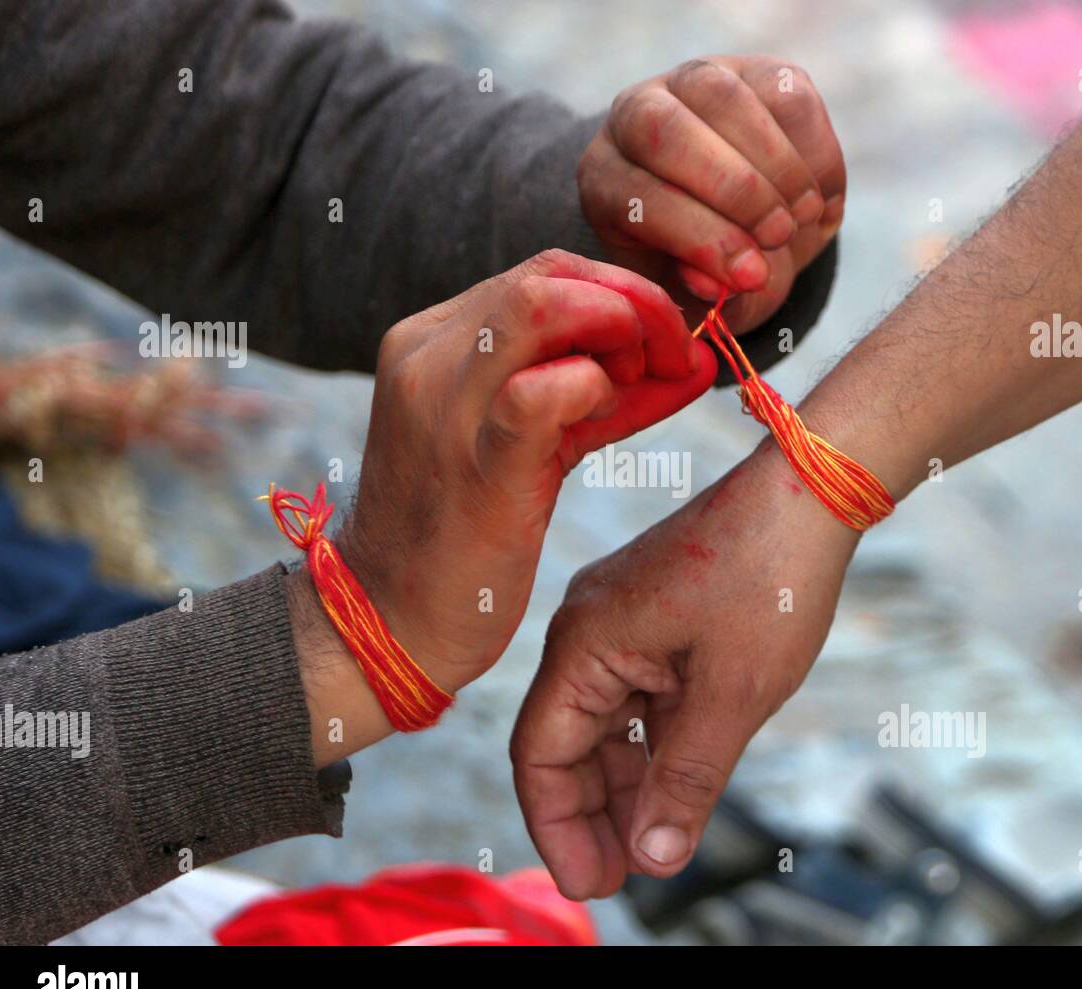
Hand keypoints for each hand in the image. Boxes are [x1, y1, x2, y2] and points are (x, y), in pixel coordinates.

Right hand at [337, 249, 716, 696]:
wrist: (389, 621)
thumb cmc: (466, 535)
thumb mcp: (530, 442)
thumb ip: (598, 394)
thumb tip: (692, 361)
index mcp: (433, 341)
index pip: (543, 273)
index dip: (621, 293)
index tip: (666, 343)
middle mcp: (428, 356)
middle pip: (550, 274)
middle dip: (634, 302)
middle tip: (673, 356)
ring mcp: (444, 406)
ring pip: (540, 305)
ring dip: (621, 330)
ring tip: (644, 381)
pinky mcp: (475, 466)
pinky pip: (541, 392)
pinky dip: (596, 387)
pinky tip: (606, 412)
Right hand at [510, 444, 857, 897]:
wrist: (811, 489)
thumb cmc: (770, 577)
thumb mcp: (732, 694)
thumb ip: (685, 780)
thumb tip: (652, 859)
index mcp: (585, 641)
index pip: (541, 754)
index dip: (559, 828)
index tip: (594, 885)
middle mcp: (588, 630)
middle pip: (566, 743)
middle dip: (592, 815)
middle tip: (624, 882)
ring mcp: (621, 623)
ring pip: (604, 724)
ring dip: (624, 786)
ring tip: (651, 847)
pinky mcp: (654, 619)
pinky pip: (637, 696)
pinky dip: (651, 746)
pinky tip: (674, 787)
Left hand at [579, 55, 844, 334]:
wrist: (743, 231)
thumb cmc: (705, 270)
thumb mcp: (695, 297)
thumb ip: (702, 293)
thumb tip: (720, 283)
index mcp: (606, 179)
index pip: (638, 193)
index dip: (698, 237)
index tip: (749, 276)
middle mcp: (633, 117)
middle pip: (666, 130)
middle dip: (733, 189)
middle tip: (778, 236)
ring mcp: (692, 84)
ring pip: (724, 99)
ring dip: (776, 166)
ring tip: (802, 218)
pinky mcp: (754, 71)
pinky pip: (785, 95)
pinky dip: (812, 151)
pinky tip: (820, 198)